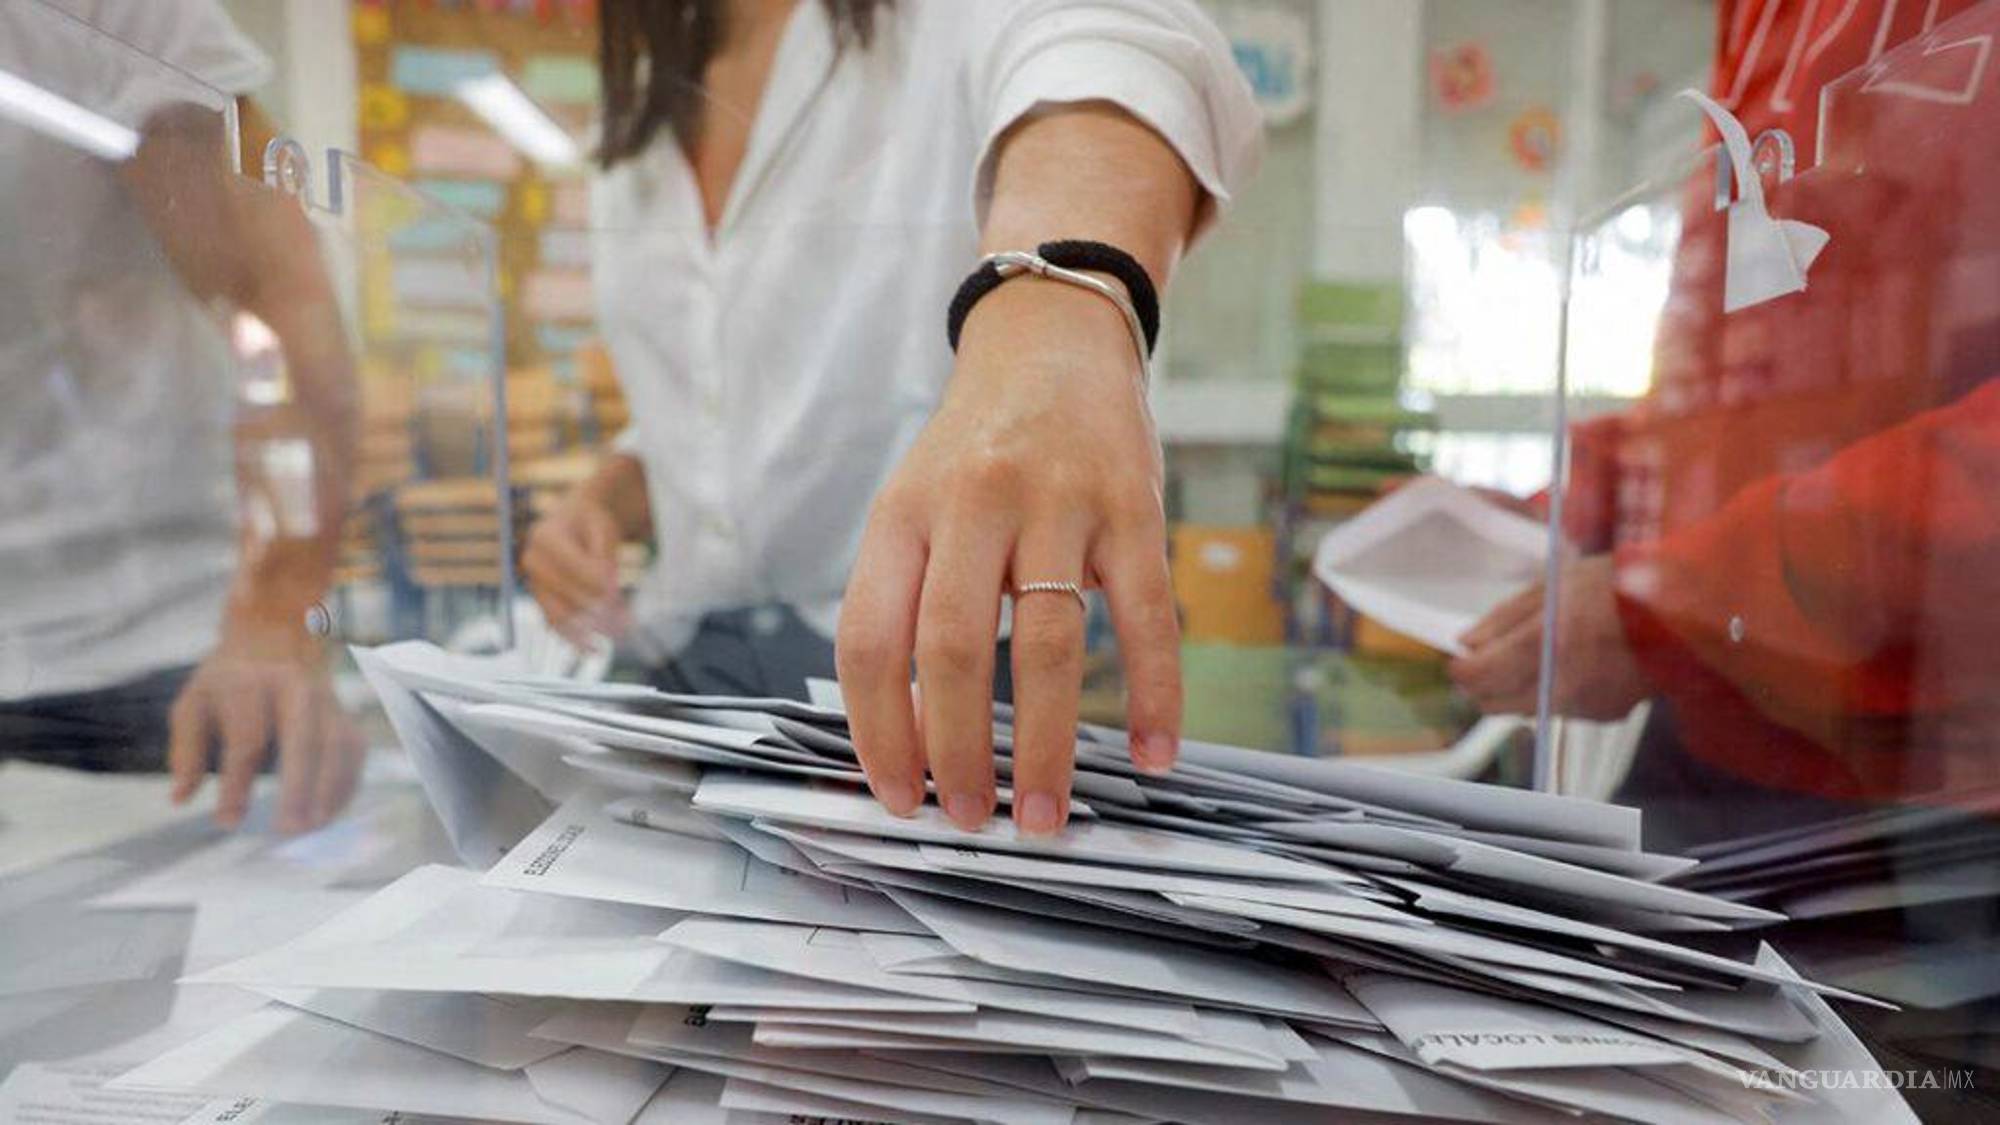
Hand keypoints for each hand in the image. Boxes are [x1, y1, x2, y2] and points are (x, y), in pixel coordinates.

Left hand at [168, 614, 363, 832]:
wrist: (276, 633)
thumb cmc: (228, 680)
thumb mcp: (193, 703)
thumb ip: (186, 750)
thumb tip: (181, 797)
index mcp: (248, 684)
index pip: (246, 740)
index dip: (237, 785)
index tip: (227, 823)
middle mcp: (293, 688)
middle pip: (303, 739)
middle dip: (298, 787)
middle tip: (287, 829)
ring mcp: (326, 698)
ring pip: (337, 745)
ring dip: (330, 789)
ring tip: (312, 826)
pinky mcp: (344, 712)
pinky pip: (355, 750)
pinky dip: (348, 782)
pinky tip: (331, 811)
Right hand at [522, 489, 629, 647]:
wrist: (575, 524)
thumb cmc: (592, 523)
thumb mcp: (603, 528)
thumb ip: (604, 556)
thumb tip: (607, 589)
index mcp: (545, 537)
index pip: (573, 566)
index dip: (597, 581)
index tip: (618, 593)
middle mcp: (533, 561)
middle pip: (567, 593)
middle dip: (600, 609)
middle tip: (628, 622)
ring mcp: (534, 584)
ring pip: (561, 614)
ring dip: (591, 629)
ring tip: (619, 637)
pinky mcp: (542, 601)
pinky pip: (556, 624)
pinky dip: (575, 639)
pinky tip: (595, 650)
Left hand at [838, 277, 1181, 836]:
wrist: (1054, 341)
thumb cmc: (977, 449)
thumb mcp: (914, 505)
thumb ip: (904, 600)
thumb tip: (908, 733)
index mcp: (903, 514)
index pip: (870, 639)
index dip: (878, 730)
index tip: (898, 796)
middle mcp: (973, 505)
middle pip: (951, 649)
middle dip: (957, 752)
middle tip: (970, 820)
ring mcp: (1058, 503)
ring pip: (1047, 645)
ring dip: (1042, 744)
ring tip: (1042, 814)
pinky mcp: (1134, 508)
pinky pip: (1147, 616)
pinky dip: (1154, 694)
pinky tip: (1152, 752)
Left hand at [1450, 555, 1648, 719]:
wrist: (1688, 611)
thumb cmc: (1620, 585)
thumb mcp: (1556, 584)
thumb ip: (1505, 618)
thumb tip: (1466, 643)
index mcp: (1544, 643)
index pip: (1477, 676)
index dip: (1460, 669)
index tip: (1461, 658)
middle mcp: (1559, 683)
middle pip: (1493, 704)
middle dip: (1483, 684)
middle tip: (1489, 659)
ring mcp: (1583, 704)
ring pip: (1525, 710)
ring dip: (1516, 690)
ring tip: (1537, 655)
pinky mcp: (1604, 715)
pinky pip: (1560, 710)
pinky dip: (1553, 694)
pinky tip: (1573, 666)